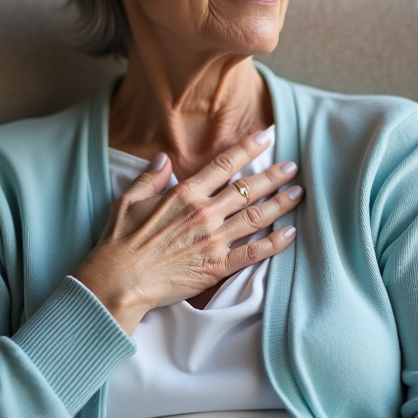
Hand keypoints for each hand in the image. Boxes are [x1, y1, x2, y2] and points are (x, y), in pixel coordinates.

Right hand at [72, 131, 301, 333]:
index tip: (267, 137)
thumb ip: (150, 177)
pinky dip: (274, 243)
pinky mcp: (216, 267)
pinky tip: (290, 233)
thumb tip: (163, 158)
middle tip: (293, 166)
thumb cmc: (120, 241)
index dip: (248, 149)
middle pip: (248, 189)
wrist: (119, 280)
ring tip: (299, 193)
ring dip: (280, 203)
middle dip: (273, 175)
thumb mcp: (128, 200)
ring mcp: (213, 241)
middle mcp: (203, 213)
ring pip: (256, 217)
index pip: (224, 165)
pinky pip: (252, 253)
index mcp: (184, 194)